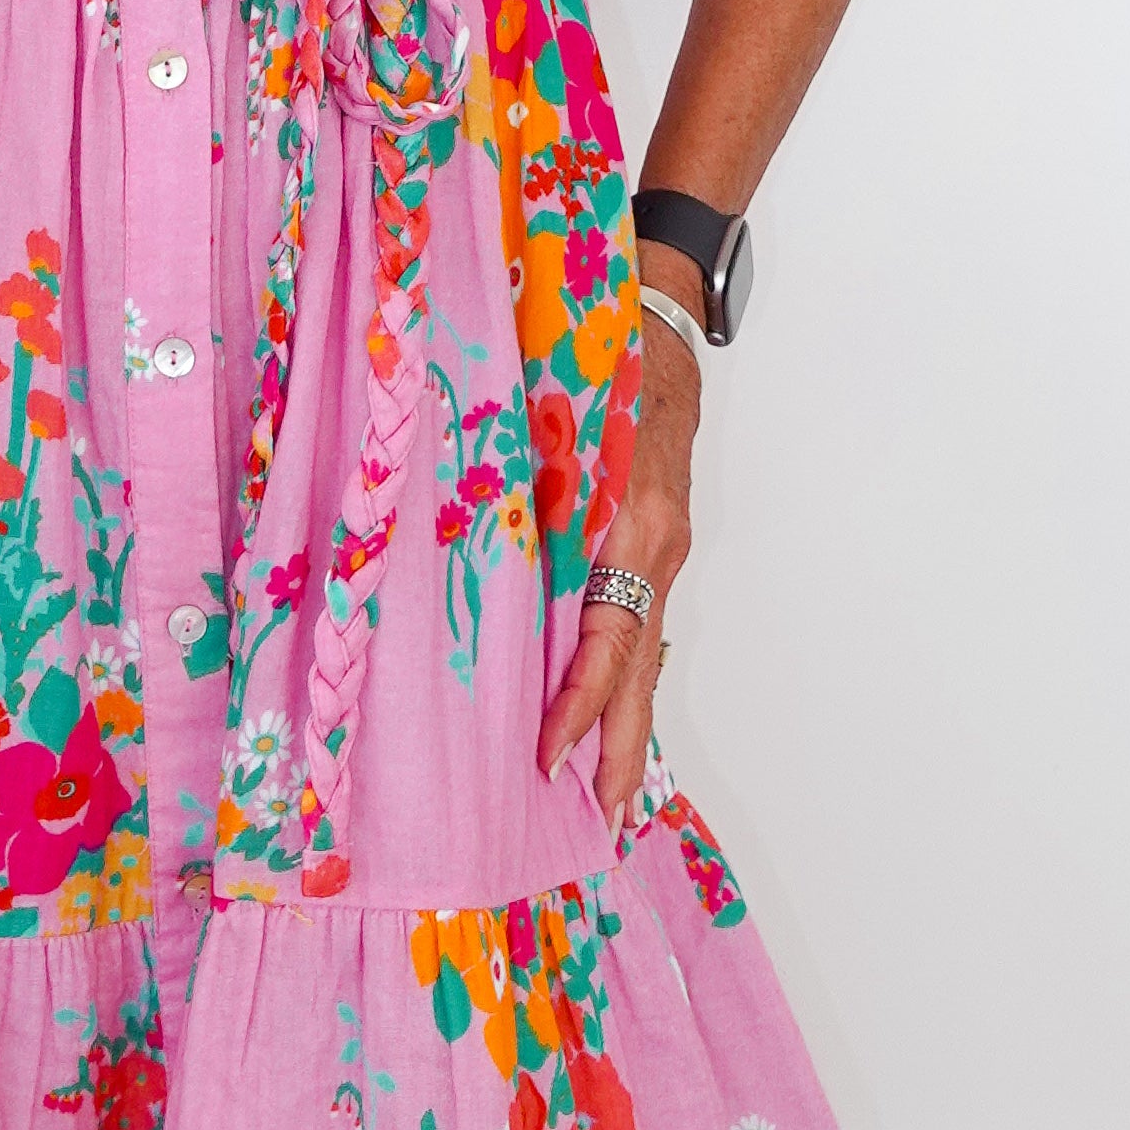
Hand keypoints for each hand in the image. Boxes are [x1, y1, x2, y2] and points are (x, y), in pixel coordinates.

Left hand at [537, 306, 700, 832]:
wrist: (665, 307)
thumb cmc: (601, 347)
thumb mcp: (560, 412)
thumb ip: (525, 482)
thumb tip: (464, 544)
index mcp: (631, 524)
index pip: (609, 641)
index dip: (578, 706)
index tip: (546, 757)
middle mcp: (653, 543)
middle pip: (640, 668)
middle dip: (622, 750)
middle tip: (606, 822)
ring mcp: (660, 542)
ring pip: (641, 647)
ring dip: (622, 718)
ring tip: (604, 793)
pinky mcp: (651, 535)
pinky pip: (634, 617)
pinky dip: (620, 670)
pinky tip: (599, 709)